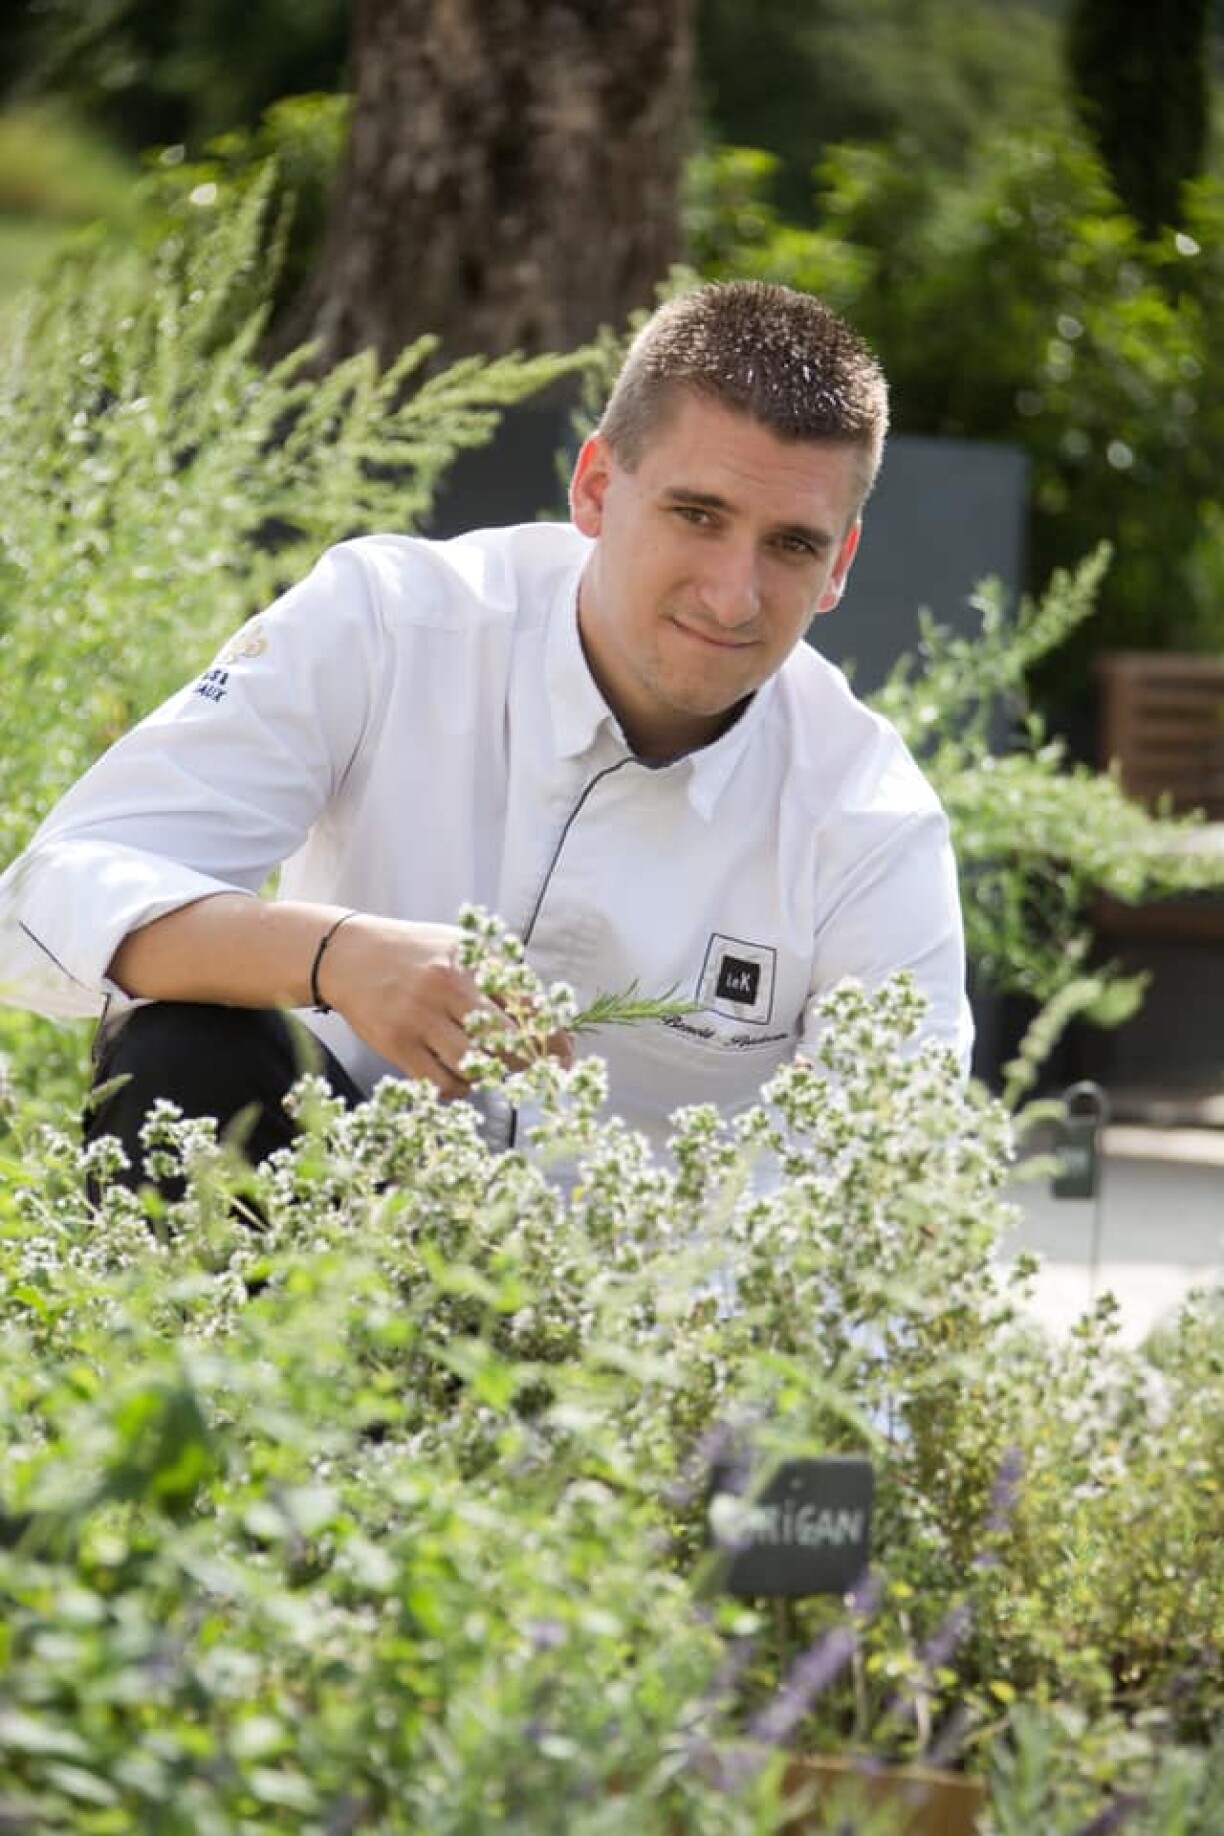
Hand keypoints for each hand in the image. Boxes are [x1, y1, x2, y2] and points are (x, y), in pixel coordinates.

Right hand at [316, 914, 570, 1097]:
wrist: (348, 955)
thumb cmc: (417, 954)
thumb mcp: (462, 948)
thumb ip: (502, 979)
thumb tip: (548, 1024)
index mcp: (471, 960)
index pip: (527, 1005)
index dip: (553, 1037)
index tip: (566, 1057)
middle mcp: (447, 986)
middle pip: (507, 1041)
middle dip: (529, 1062)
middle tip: (536, 1071)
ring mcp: (419, 1017)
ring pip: (475, 1066)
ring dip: (491, 1075)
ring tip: (490, 1067)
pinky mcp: (396, 1044)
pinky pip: (442, 1083)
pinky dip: (460, 1087)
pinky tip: (459, 1075)